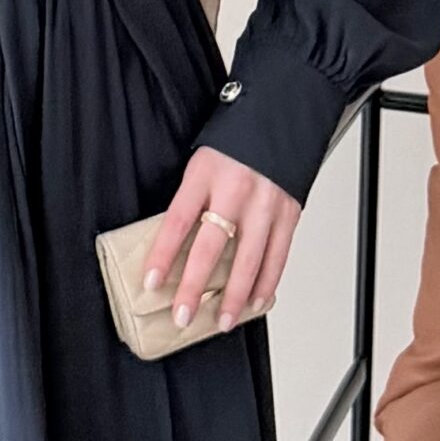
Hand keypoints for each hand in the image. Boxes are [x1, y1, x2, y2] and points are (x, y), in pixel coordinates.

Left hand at [140, 148, 299, 333]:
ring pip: (249, 260)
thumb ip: (191, 201)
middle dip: (194, 286)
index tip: (150, 281)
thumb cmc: (235, 146)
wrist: (279, 119)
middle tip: (182, 314)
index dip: (162, 255)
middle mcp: (236, 190)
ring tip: (221, 321)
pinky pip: (278, 256)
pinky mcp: (289, 213)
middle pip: (211, 247)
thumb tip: (172, 247)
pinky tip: (256, 302)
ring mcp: (266, 204)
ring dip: (234, 296)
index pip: (177, 221)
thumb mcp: (202, 164)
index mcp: (206, 174)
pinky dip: (267, 284)